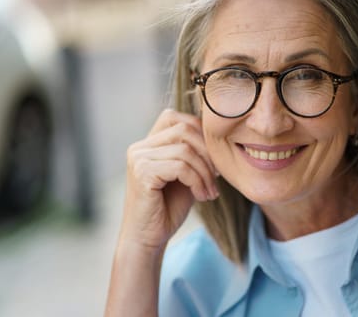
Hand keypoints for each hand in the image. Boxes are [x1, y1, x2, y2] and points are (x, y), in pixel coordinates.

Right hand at [118, 109, 218, 252]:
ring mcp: (138, 158)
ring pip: (185, 150)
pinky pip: (181, 167)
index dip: (201, 134)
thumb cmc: (168, 207)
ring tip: (210, 191)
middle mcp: (140, 146)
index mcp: (148, 143)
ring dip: (205, 172)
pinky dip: (197, 181)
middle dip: (208, 153)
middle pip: (184, 130)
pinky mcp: (142, 173)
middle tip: (217, 177)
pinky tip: (202, 197)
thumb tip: (219, 136)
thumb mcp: (187, 174)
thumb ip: (195, 153)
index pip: (178, 118)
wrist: (149, 238)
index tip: (214, 160)